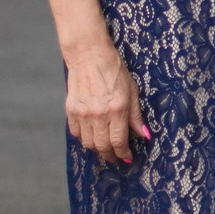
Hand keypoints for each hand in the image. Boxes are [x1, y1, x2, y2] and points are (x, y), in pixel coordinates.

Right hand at [64, 37, 147, 165]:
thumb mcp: (132, 91)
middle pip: (102, 146)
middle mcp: (98, 114)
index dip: (123, 153)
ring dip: (98, 148)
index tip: (127, 157)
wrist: (90, 56)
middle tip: (116, 156)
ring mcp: (83, 113)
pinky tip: (92, 135)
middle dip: (111, 155)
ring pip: (88, 142)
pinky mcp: (71, 110)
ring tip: (105, 147)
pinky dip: (84, 138)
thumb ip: (136, 116)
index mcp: (116, 109)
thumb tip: (143, 135)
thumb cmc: (114, 70)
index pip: (119, 141)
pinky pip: (76, 133)